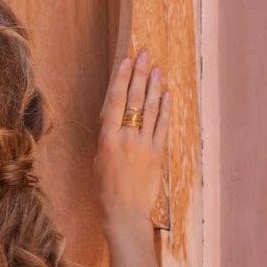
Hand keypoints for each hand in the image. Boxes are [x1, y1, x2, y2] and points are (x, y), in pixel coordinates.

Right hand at [96, 47, 170, 228]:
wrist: (124, 213)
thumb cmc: (106, 190)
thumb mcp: (99, 161)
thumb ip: (108, 138)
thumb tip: (115, 120)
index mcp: (107, 138)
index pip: (114, 101)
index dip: (121, 78)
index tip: (126, 60)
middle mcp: (126, 138)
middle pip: (134, 99)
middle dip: (139, 74)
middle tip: (144, 54)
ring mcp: (143, 145)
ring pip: (150, 109)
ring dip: (154, 86)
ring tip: (156, 68)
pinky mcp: (157, 154)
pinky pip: (162, 126)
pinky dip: (165, 109)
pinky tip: (167, 94)